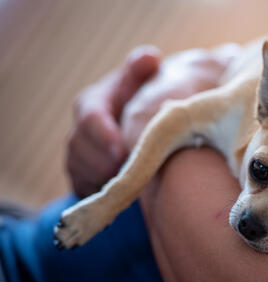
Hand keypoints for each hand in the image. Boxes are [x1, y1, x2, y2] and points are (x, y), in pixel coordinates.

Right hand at [67, 43, 239, 197]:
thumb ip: (143, 69)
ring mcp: (82, 155)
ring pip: (80, 172)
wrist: (147, 118)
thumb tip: (149, 57)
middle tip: (126, 176)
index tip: (122, 151)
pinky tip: (121, 200)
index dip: (103, 136)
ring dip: (101, 182)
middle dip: (101, 165)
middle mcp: (82, 130)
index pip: (89, 118)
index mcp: (93, 103)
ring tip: (126, 190)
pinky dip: (100, 196)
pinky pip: (85, 190)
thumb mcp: (145, 78)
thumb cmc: (148, 95)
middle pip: (79, 150)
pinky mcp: (87, 176)